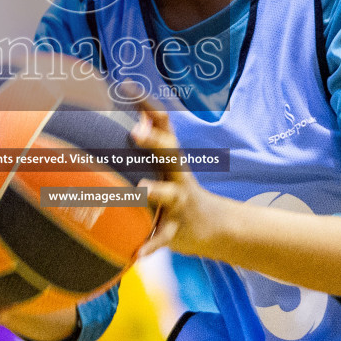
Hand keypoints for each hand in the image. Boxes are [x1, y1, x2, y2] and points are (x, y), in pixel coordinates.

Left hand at [130, 101, 227, 259]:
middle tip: (134, 132)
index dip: (146, 103)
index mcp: (171, 156)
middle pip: (169, 151)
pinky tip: (136, 253)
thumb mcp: (167, 164)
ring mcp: (180, 201)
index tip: (125, 87)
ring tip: (140, 189)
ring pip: (168, 194)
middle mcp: (177, 174)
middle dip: (153, 140)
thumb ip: (149, 142)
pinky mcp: (178, 229)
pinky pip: (163, 237)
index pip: (161, 123)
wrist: (216, 227)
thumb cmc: (178, 190)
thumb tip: (126, 117)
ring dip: (154, 191)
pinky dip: (151, 245)